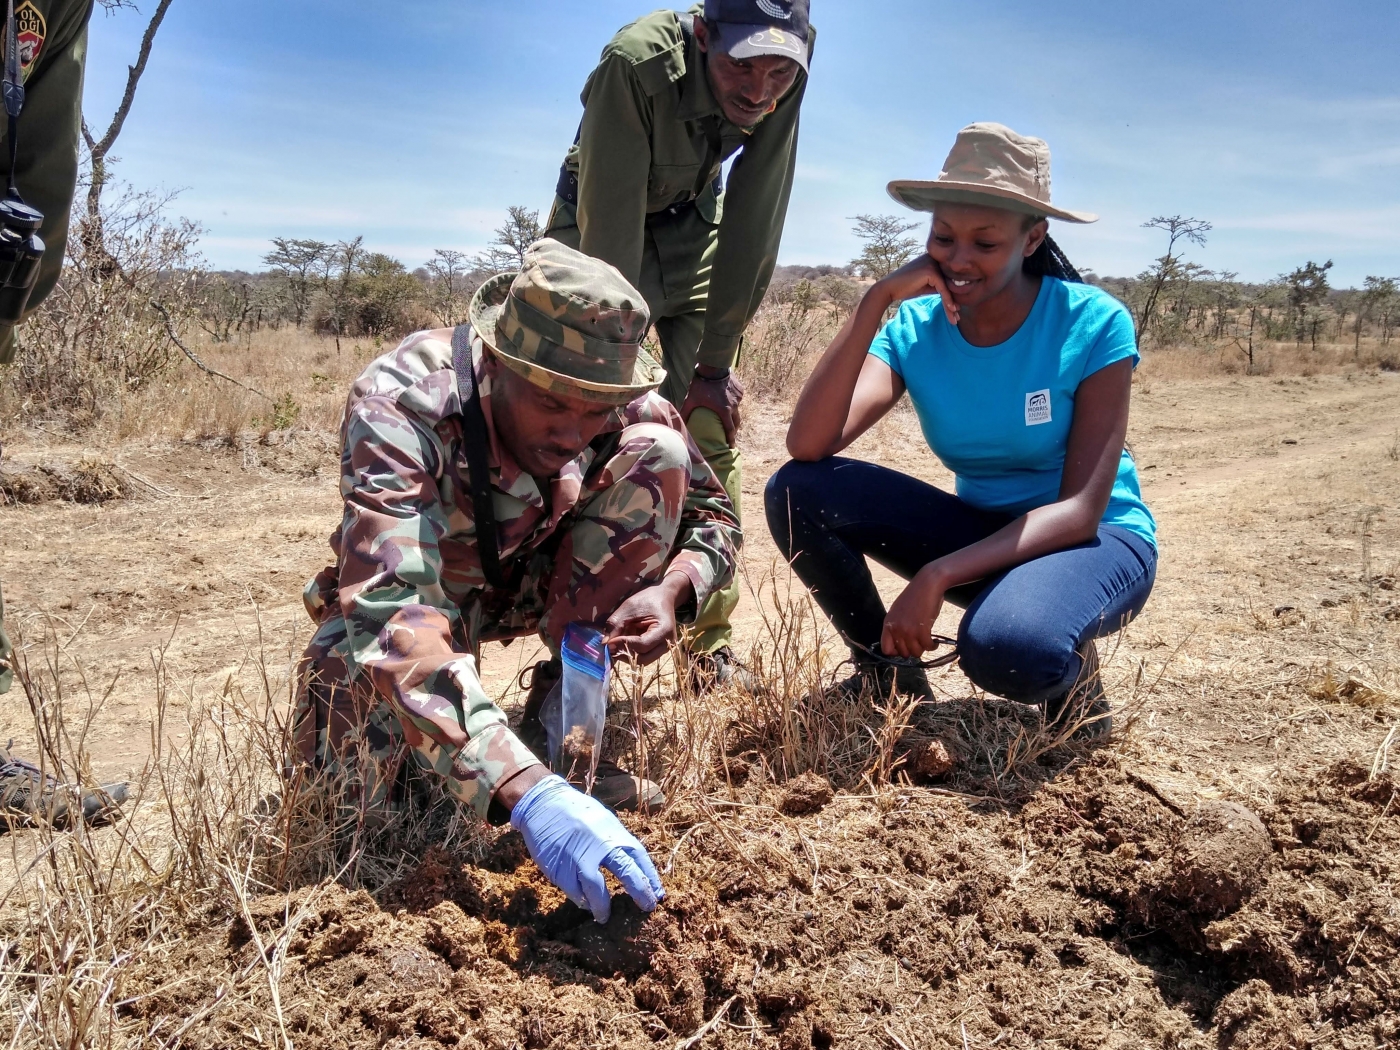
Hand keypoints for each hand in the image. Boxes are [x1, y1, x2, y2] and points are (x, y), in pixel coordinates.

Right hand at [509, 773, 663, 922]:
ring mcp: (578, 858)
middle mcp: (598, 845)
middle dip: (640, 892)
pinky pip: (574, 891)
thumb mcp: (602, 819)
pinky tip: (584, 902)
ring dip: (602, 907)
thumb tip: (632, 865)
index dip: (651, 877)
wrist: (542, 804)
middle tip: (647, 907)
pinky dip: (581, 899)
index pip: (638, 856)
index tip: (658, 894)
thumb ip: (615, 840)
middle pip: (626, 872)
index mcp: (611, 831)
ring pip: (595, 891)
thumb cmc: (575, 811)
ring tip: (604, 916)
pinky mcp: (559, 869)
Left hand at [604, 572, 692, 663]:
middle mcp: (668, 643)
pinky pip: (643, 657)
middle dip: (624, 654)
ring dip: (626, 655)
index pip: (641, 645)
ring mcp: (665, 649)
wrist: (664, 597)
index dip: (623, 644)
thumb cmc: (648, 599)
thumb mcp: (629, 607)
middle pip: (643, 659)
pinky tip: (623, 644)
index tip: (609, 641)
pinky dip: (631, 653)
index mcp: (664, 630)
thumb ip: (617, 624)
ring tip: (616, 644)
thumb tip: (605, 643)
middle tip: (610, 646)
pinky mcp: (659, 651)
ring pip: (642, 661)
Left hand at [679, 366, 744, 444]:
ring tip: (729, 419)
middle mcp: (734, 406)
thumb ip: (685, 412)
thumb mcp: (691, 399)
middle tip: (731, 435)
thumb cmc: (702, 384)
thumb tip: (678, 423)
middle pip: (737, 422)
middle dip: (734, 430)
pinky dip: (734, 403)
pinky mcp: (740, 390)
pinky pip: (738, 400)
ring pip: (738, 410)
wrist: (714, 366)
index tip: (731, 446)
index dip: (731, 439)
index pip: (730, 429)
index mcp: (724, 411)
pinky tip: (728, 402)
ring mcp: (738, 397)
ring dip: (734, 416)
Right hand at [872, 254, 958, 324]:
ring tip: (955, 318)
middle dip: (954, 301)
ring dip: (951, 304)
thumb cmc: (905, 288)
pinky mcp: (931, 271)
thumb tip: (956, 300)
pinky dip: (947, 300)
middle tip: (957, 317)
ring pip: (948, 287)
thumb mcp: (926, 286)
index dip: (953, 296)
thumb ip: (939, 287)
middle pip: (949, 283)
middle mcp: (935, 258)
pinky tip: (951, 310)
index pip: (948, 279)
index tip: (956, 311)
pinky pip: (943, 288)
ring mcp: (933, 264)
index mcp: (934, 259)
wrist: (889, 288)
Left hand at [881, 565, 947, 658]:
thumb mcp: (898, 611)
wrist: (927, 584)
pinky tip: (935, 642)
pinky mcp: (922, 630)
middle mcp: (896, 629)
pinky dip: (933, 646)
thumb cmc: (915, 596)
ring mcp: (908, 630)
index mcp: (888, 624)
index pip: (886, 649)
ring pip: (916, 652)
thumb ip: (897, 626)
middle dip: (913, 650)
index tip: (905, 648)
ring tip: (927, 641)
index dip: (896, 652)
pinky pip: (928, 647)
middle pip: (904, 653)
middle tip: (920, 644)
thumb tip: (901, 643)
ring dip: (924, 649)